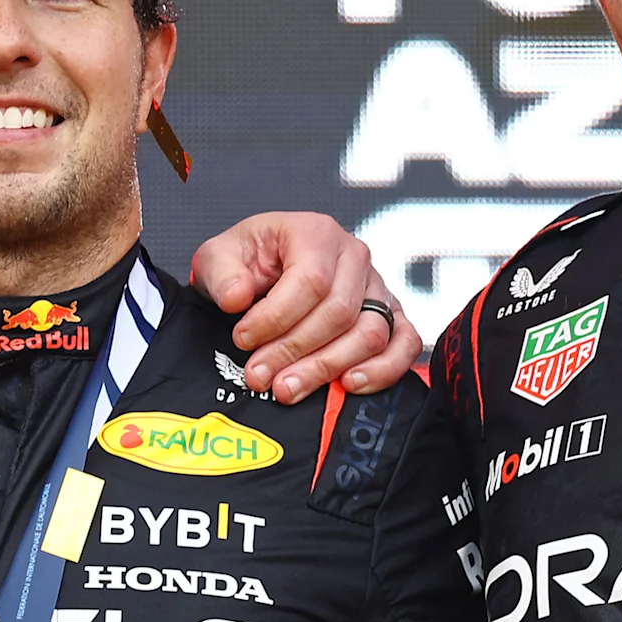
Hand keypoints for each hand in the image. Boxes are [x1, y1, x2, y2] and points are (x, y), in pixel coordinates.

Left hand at [188, 213, 420, 401]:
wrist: (260, 271)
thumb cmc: (244, 263)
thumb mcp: (217, 256)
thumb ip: (221, 273)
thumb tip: (236, 297)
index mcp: (317, 233)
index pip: (311, 281)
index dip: (276, 318)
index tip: (243, 339)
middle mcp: (354, 257)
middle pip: (339, 313)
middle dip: (294, 351)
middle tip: (259, 376)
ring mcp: (377, 287)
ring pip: (369, 334)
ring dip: (327, 368)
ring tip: (287, 389)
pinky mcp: (389, 315)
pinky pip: (404, 344)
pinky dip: (382, 370)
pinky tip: (348, 386)